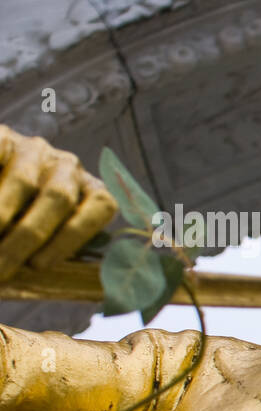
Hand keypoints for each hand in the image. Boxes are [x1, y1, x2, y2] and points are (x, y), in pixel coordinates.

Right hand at [0, 125, 117, 280]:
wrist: (0, 180)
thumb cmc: (24, 224)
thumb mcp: (44, 238)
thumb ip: (45, 252)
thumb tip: (33, 273)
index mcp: (91, 191)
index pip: (100, 206)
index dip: (72, 237)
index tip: (38, 265)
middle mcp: (68, 167)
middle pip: (58, 198)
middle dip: (26, 237)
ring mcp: (35, 150)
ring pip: (24, 183)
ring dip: (0, 217)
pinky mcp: (4, 137)